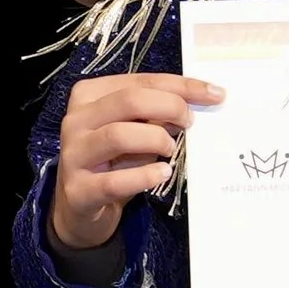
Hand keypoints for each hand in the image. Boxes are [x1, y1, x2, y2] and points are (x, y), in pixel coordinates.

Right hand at [50, 70, 224, 249]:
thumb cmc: (113, 161)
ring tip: (171, 149)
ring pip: (118, 136)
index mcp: (89, 96)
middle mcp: (76, 121)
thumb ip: (156, 113)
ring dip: (155, 140)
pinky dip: (144, 176)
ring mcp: (74, 155)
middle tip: (190, 122)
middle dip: (170, 107)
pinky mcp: (78, 190)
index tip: (215, 94)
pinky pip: (114, 181)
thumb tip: (197, 101)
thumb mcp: (134, 130)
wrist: (81, 206)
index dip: (181, 86)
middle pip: (128, 101)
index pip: (140, 81)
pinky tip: (163, 173)